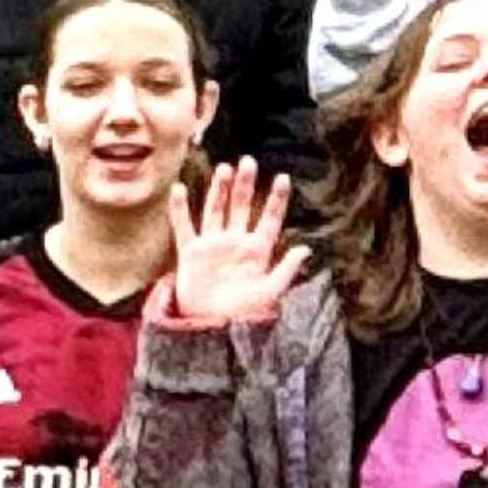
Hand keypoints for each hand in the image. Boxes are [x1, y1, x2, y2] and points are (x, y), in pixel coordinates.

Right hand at [158, 161, 296, 335]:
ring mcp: (213, 245)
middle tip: (248, 161)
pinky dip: (180, 209)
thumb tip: (306, 248)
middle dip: (245, 185)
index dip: (276, 200)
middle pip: (241, 206)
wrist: (211, 327)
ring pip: (216, 210)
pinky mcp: (191, 252)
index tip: (283, 178)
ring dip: (219, 190)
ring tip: (224, 168)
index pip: (269, 219)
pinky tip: (180, 189)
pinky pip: (184, 226)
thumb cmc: (243, 312)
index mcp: (258, 250)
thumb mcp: (269, 293)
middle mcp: (235, 242)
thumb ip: (286, 270)